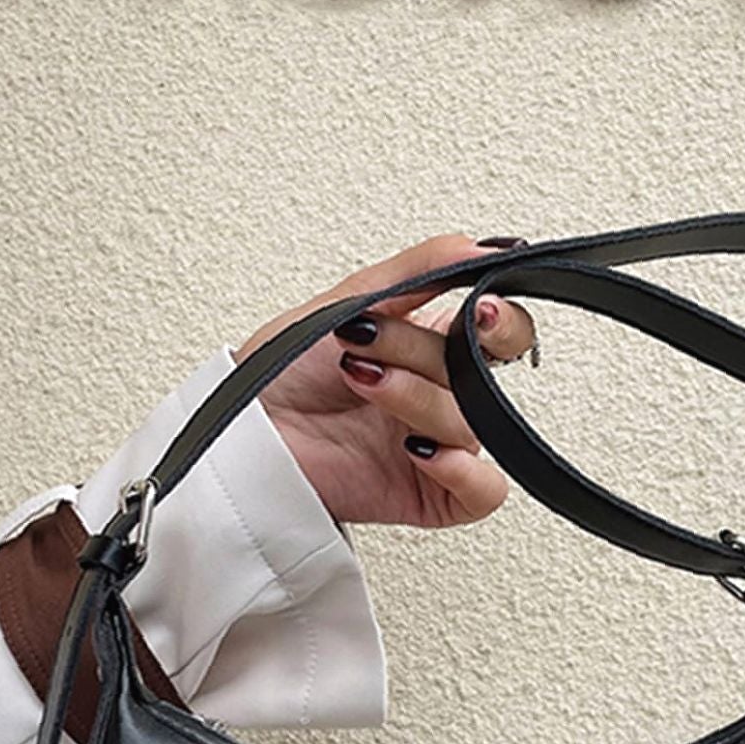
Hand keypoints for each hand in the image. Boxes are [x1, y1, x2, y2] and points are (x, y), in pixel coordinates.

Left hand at [234, 235, 536, 527]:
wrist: (242, 433)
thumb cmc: (278, 373)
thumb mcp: (348, 300)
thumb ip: (419, 270)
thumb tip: (479, 247)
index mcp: (429, 348)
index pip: (501, 334)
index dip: (502, 323)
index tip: (479, 311)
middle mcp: (435, 397)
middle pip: (484, 376)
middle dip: (427, 353)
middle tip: (376, 341)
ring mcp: (435, 446)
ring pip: (472, 425)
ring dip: (416, 398)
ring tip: (361, 382)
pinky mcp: (428, 496)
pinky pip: (483, 491)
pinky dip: (461, 470)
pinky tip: (416, 449)